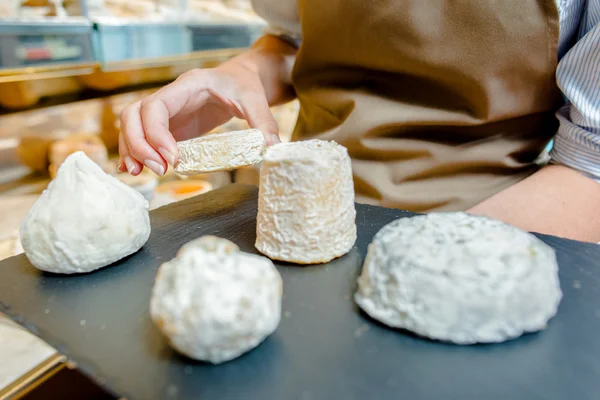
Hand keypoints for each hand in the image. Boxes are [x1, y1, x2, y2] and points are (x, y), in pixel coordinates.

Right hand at [118, 57, 280, 175]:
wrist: (241, 79)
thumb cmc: (245, 85)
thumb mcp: (256, 100)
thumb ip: (263, 123)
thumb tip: (273, 149)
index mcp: (187, 85)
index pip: (156, 106)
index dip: (156, 133)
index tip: (173, 158)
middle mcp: (170, 97)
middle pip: (133, 114)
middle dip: (138, 144)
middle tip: (158, 170)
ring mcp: (167, 112)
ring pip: (131, 125)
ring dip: (131, 149)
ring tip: (140, 174)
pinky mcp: (169, 126)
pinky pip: (141, 135)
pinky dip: (134, 151)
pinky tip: (135, 170)